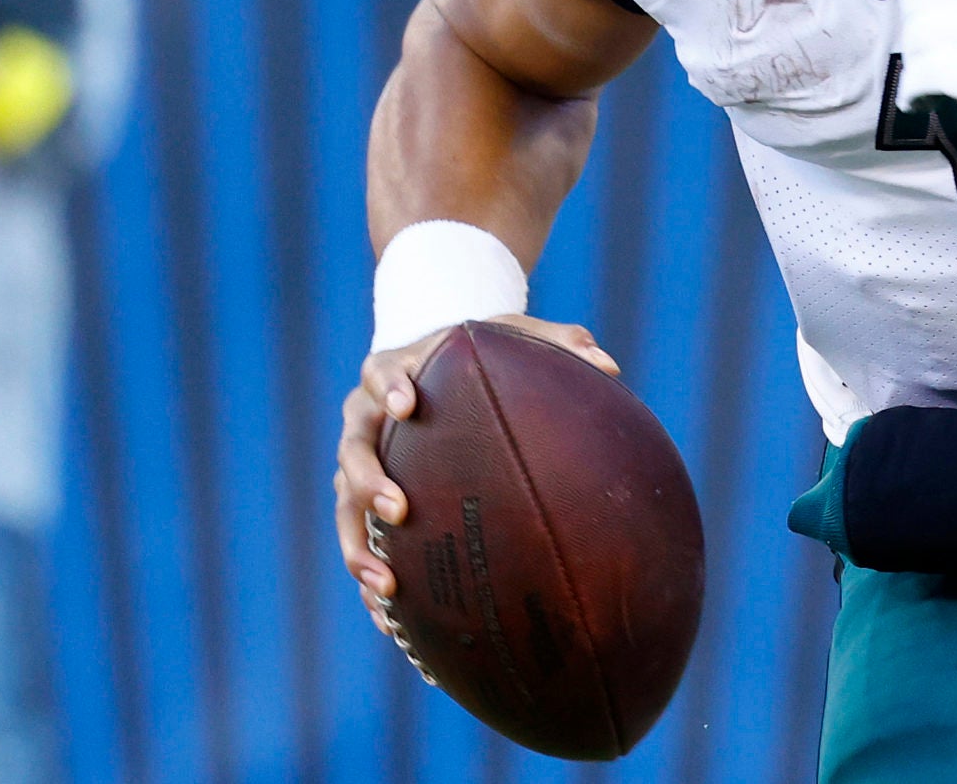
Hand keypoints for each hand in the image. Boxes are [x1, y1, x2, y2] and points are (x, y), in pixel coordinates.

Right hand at [332, 314, 616, 636]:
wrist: (437, 371)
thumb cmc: (480, 353)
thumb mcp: (514, 335)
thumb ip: (557, 342)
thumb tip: (610, 365)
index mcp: (393, 372)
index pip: (380, 372)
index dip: (388, 387)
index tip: (406, 405)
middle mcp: (365, 418)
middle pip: (353, 450)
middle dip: (370, 482)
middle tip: (400, 510)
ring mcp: (359, 462)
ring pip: (345, 508)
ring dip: (360, 547)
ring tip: (387, 586)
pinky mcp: (362, 502)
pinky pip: (361, 543)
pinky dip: (373, 578)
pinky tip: (393, 621)